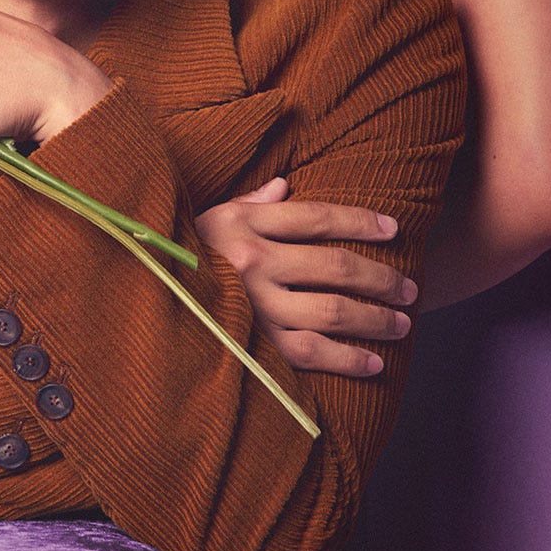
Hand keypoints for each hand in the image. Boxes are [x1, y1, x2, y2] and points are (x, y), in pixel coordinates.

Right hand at [195, 177, 416, 377]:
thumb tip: (284, 186)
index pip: (317, 217)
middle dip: (381, 278)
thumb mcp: (212, 218)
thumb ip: (252, 202)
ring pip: (332, 311)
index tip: (394, 229)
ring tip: (402, 324)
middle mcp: (251, 262)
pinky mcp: (252, 343)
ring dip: (375, 319)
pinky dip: (348, 360)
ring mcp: (253, 305)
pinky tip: (375, 364)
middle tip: (409, 288)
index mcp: (243, 223)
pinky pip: (311, 353)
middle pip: (335, 266)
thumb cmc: (182, 254)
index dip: (361, 221)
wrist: (141, 294)